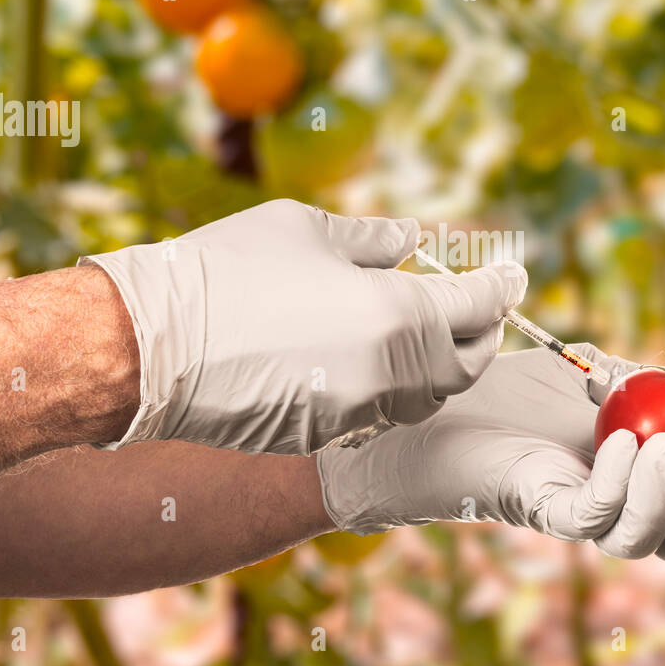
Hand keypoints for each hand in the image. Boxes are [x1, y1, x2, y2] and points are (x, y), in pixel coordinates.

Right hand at [82, 199, 525, 454]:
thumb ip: (373, 240)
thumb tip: (413, 241)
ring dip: (436, 365)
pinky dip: (390, 387)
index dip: (501, 285)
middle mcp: (391, 373)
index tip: (512, 273)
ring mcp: (358, 412)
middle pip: (464, 363)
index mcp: (398, 313)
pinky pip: (379, 413)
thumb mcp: (306, 230)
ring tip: (426, 333)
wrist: (152, 346)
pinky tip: (368, 361)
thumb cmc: (227, 270)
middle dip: (479, 334)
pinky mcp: (324, 435)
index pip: (477, 303)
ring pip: (425, 395)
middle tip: (477, 308)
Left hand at [317, 344, 664, 564]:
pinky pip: (591, 519)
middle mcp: (609, 504)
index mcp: (632, 474)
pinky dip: (618, 489)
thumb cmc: (501, 388)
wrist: (429, 399)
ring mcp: (574, 511)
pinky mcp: (536, 506)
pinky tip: (621, 447)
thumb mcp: (583, 374)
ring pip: (645, 541)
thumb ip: (634, 381)